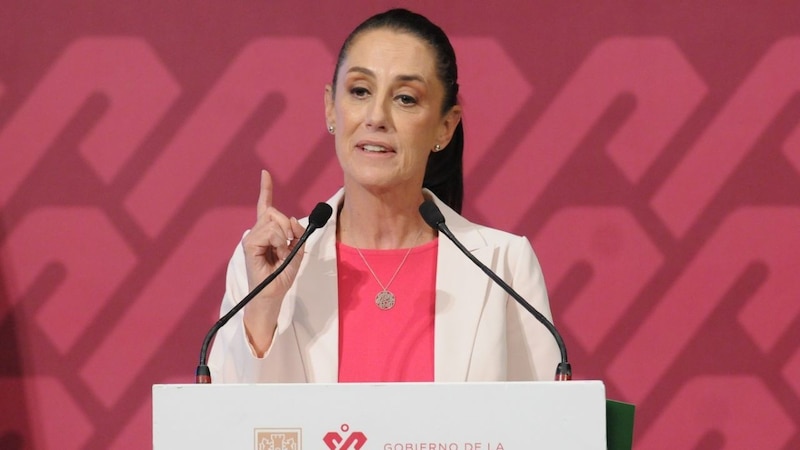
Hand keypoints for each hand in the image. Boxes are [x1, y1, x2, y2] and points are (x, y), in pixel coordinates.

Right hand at [242, 170, 305, 353]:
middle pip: (274, 212)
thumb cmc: (281, 276)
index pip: (265, 207)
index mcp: (267, 233)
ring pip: (273, 220)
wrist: (272, 295)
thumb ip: (296, 234)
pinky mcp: (249, 245)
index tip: (265, 173)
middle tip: (288, 246)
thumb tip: (292, 219)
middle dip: (287, 226)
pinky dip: (278, 240)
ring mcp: (252, 238)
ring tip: (280, 253)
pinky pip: (269, 231)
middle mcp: (257, 232)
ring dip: (283, 236)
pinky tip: (276, 252)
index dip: (265, 189)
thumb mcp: (296, 252)